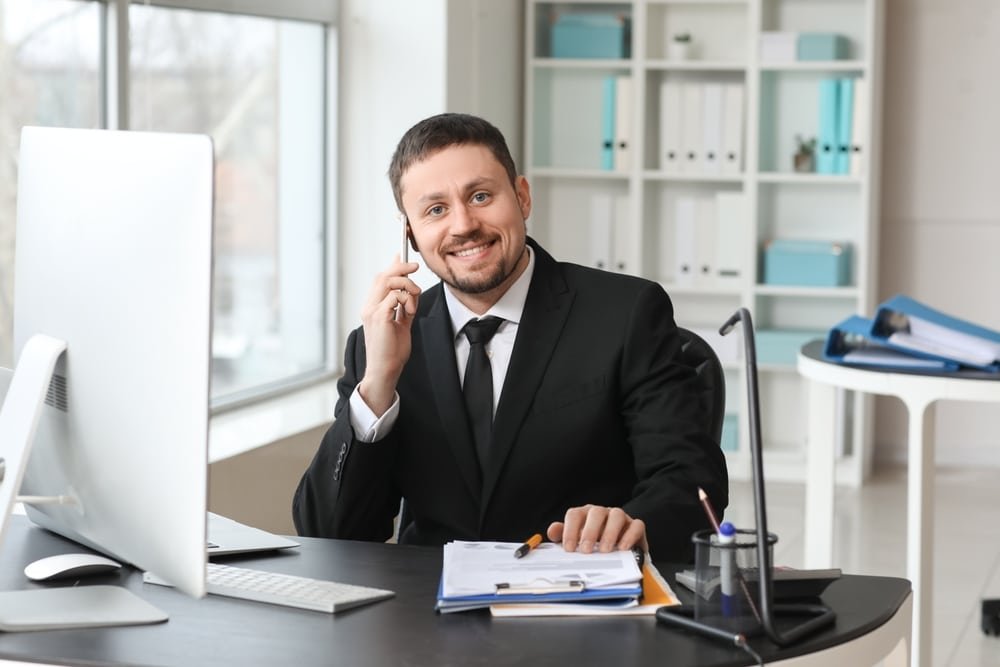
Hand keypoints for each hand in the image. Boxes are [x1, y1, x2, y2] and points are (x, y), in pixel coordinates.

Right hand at [357, 255, 420, 415]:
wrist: (385, 369)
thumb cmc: (392, 351)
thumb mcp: (402, 323)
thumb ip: (405, 305)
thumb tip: (411, 290)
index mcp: (372, 307)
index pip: (380, 279)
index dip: (392, 265)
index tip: (402, 256)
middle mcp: (368, 306)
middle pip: (383, 275)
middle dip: (401, 267)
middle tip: (416, 267)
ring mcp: (372, 311)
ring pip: (389, 281)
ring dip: (407, 285)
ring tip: (414, 301)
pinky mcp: (379, 317)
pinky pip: (394, 295)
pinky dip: (406, 298)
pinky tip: (410, 311)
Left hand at [547, 505, 647, 553]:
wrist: (619, 552)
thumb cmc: (594, 545)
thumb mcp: (576, 541)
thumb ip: (563, 536)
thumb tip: (552, 532)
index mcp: (584, 514)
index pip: (575, 515)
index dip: (570, 530)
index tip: (569, 548)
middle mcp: (602, 513)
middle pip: (595, 512)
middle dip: (590, 532)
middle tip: (586, 550)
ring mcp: (620, 517)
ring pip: (616, 515)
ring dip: (610, 532)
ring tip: (605, 550)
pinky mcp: (635, 526)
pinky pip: (636, 525)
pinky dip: (630, 536)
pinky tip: (623, 548)